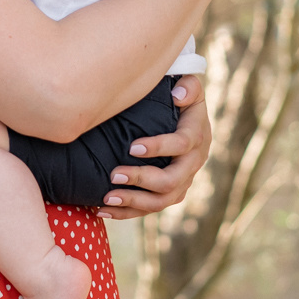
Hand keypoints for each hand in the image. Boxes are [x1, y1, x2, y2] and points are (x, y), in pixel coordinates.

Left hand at [99, 75, 210, 218]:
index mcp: (197, 136)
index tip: (131, 147)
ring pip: (161, 201)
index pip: (181, 145)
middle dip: (141, 180)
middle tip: (113, 175)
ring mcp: (183, 181)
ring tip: (106, 198)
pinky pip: (150, 208)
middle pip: (172, 181)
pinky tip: (101, 210)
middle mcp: (193, 163)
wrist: (187, 119)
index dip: (158, 147)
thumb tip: (177, 95)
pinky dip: (126, 212)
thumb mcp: (189, 86)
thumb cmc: (180, 98)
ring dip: (133, 202)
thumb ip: (188, 86)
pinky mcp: (170, 193)